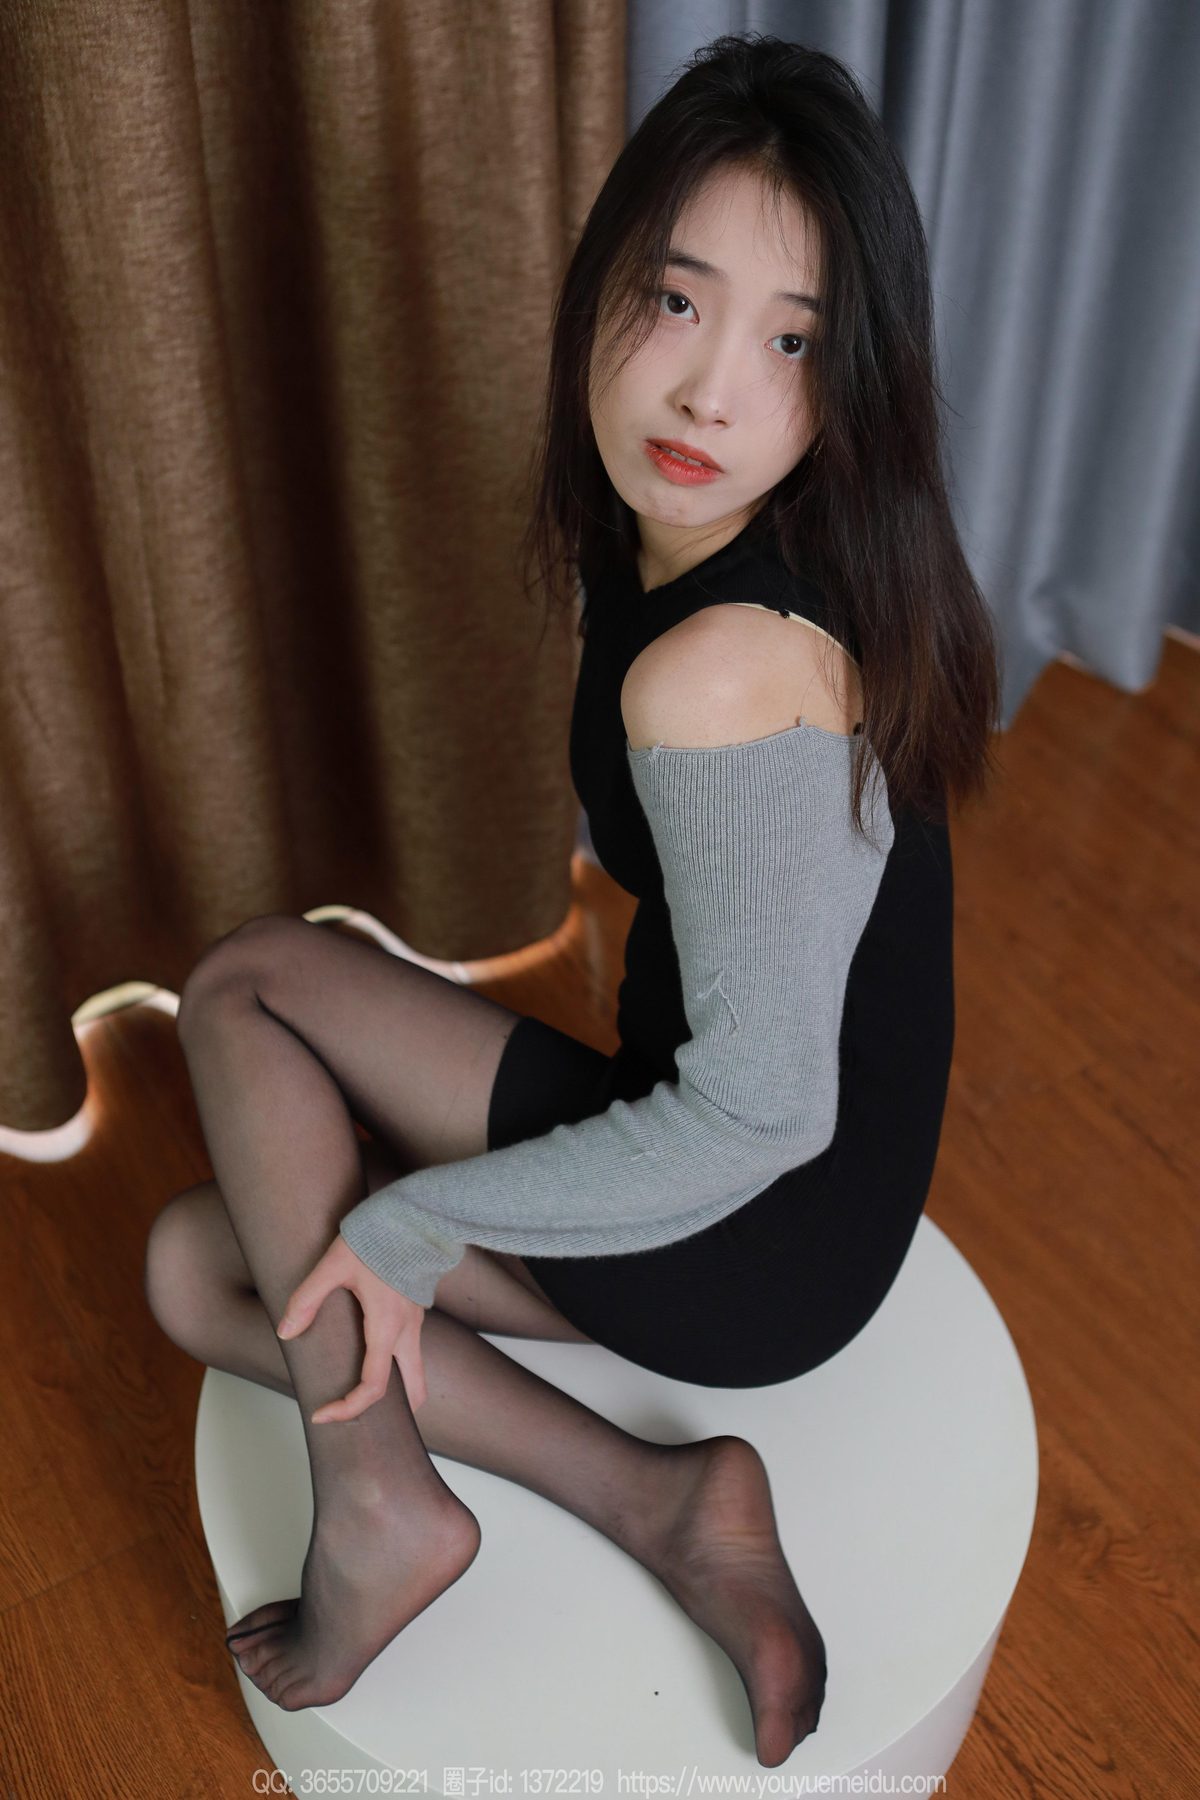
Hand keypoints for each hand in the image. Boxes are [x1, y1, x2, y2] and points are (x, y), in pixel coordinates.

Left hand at [276, 1233, 427, 1420]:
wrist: (411, 1215)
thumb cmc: (374, 1238)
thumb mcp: (333, 1267)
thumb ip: (307, 1299)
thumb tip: (286, 1332)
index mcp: (386, 1327)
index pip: (372, 1387)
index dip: (348, 1408)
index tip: (323, 1414)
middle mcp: (407, 1331)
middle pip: (414, 1391)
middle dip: (396, 1415)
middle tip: (363, 1422)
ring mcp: (417, 1321)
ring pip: (417, 1371)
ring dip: (401, 1392)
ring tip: (369, 1398)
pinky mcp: (417, 1310)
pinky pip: (413, 1350)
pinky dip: (401, 1367)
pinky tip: (377, 1359)